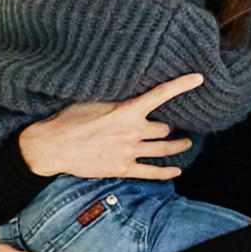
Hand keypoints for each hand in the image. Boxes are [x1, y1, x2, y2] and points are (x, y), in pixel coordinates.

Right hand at [16, 76, 206, 180]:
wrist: (52, 146)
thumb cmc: (68, 120)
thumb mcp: (92, 101)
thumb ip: (116, 101)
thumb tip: (128, 93)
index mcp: (126, 111)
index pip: (160, 95)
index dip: (181, 86)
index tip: (198, 79)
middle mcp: (132, 132)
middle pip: (164, 129)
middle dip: (168, 127)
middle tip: (171, 126)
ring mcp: (129, 152)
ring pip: (164, 149)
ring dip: (178, 146)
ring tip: (186, 143)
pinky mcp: (122, 169)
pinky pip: (151, 172)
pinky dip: (166, 172)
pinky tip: (177, 170)